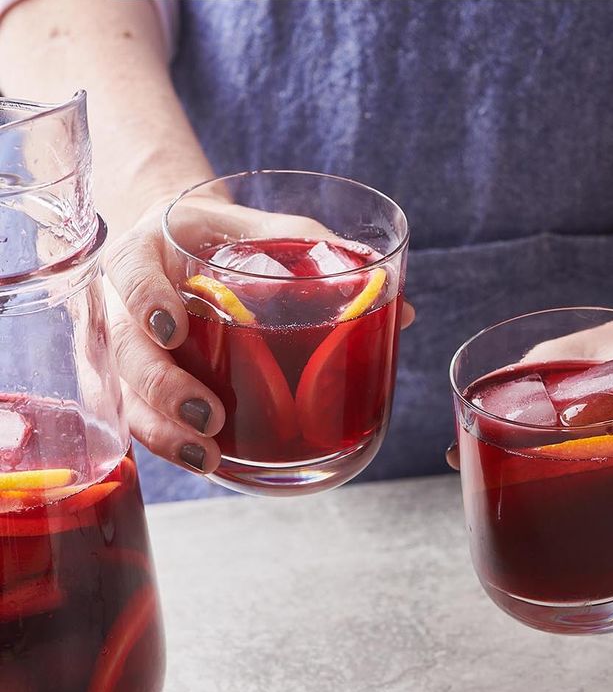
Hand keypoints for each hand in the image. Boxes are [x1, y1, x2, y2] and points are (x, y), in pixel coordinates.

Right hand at [105, 195, 413, 473]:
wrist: (182, 241)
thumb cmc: (228, 235)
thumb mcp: (270, 229)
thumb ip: (325, 256)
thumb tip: (406, 312)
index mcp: (150, 252)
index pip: (129, 271)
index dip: (144, 300)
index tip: (173, 327)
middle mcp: (129, 303)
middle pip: (127, 349)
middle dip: (163, 388)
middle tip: (208, 414)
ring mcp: (132, 347)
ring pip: (128, 395)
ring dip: (163, 431)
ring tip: (208, 456)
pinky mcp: (142, 383)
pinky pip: (143, 416)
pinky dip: (170, 443)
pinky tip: (206, 462)